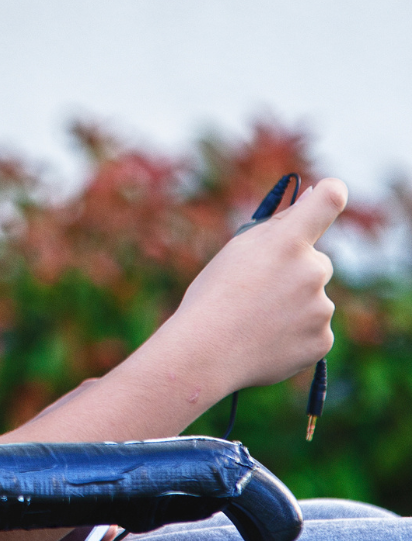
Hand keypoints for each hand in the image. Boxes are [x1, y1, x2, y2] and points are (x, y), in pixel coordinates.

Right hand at [168, 177, 344, 397]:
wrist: (208, 349)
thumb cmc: (214, 293)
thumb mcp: (237, 249)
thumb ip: (275, 230)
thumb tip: (303, 207)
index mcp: (286, 241)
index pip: (327, 201)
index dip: (332, 192)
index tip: (332, 191)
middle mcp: (312, 270)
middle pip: (317, 260)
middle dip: (297, 269)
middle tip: (261, 286)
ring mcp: (321, 308)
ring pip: (315, 297)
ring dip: (295, 303)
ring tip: (258, 317)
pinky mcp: (324, 340)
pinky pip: (315, 327)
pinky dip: (297, 331)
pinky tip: (269, 336)